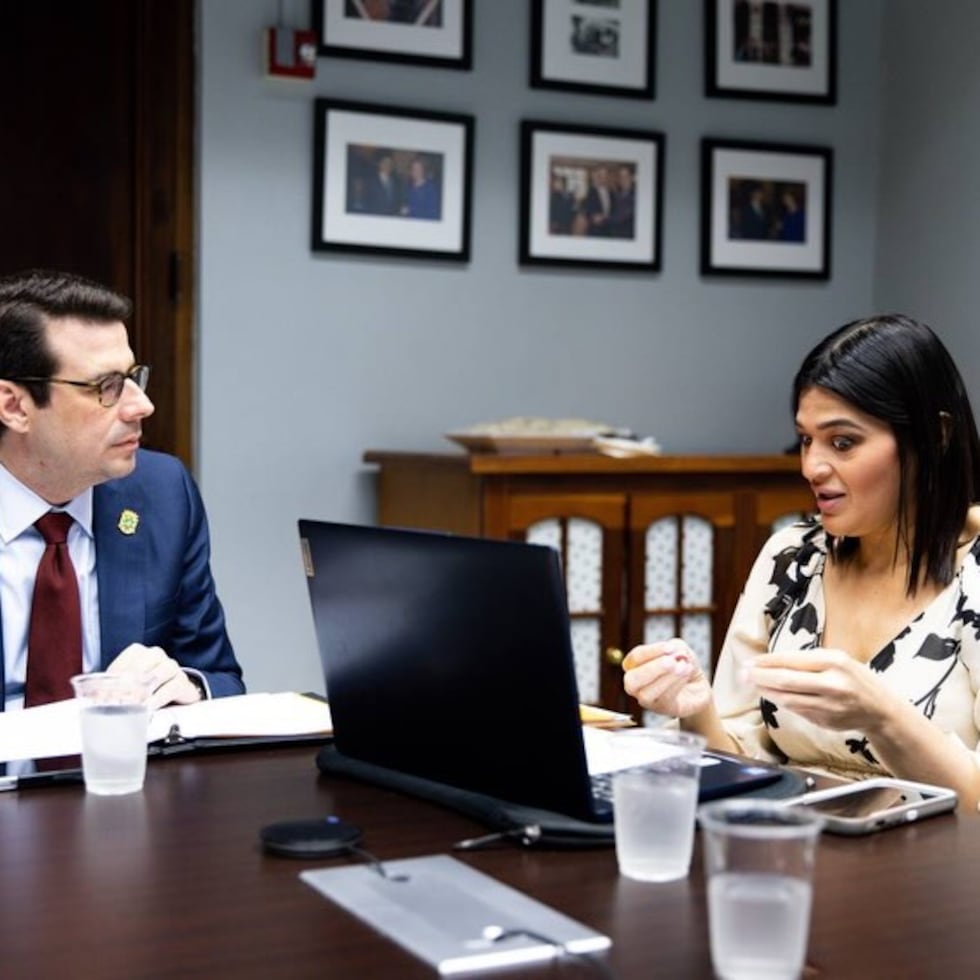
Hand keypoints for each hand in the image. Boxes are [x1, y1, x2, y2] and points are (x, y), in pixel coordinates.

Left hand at [106, 643, 203, 710]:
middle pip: (140, 667)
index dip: (110, 682)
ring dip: (143, 691)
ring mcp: (171, 666)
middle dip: (126, 686)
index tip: (102, 698)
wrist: (174, 690)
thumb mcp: (127, 684)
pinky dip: (158, 698)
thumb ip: (112, 688)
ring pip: (157, 674)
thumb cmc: (146, 686)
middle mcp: (155, 655)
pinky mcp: (182, 681)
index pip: (122, 663)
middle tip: (116, 703)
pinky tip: (149, 707)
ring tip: (132, 705)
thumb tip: (93, 700)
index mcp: (138, 652)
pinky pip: (170, 688)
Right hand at [622, 639, 711, 717]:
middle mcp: (636, 684)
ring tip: (683, 667)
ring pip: (647, 693)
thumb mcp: (680, 649)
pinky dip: (676, 685)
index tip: (671, 647)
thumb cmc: (683, 665)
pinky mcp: (662, 709)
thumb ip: (675, 647)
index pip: (635, 658)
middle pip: (632, 680)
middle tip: (672, 661)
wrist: (698, 686)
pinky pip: (664, 699)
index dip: (652, 651)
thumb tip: (674, 652)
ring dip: (667, 678)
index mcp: (634, 666)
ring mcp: (647, 699)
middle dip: (652, 669)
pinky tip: (686, 675)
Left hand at [750, 648, 893, 732]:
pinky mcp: (825, 722)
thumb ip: (808, 661)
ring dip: (766, 692)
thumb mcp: (838, 659)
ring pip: (788, 699)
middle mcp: (833, 684)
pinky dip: (782, 702)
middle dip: (760, 677)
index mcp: (835, 662)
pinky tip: (771, 696)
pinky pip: (797, 711)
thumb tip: (770, 662)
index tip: (750, 662)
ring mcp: (829, 706)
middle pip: (786, 681)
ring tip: (752, 684)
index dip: (767, 662)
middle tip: (743, 674)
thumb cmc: (855, 678)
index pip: (792, 661)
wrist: (881, 709)